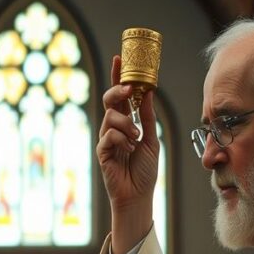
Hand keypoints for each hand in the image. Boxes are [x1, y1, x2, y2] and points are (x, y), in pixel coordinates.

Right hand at [98, 55, 158, 253]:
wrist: (138, 195)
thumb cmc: (145, 170)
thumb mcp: (152, 139)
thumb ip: (148, 117)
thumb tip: (147, 93)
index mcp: (126, 122)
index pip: (120, 95)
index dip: (118, 76)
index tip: (119, 58)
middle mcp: (113, 127)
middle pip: (109, 100)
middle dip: (117, 91)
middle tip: (127, 89)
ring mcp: (105, 139)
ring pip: (111, 117)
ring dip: (127, 125)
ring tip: (136, 139)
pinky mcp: (101, 152)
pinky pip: (108, 136)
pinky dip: (121, 140)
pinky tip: (127, 150)